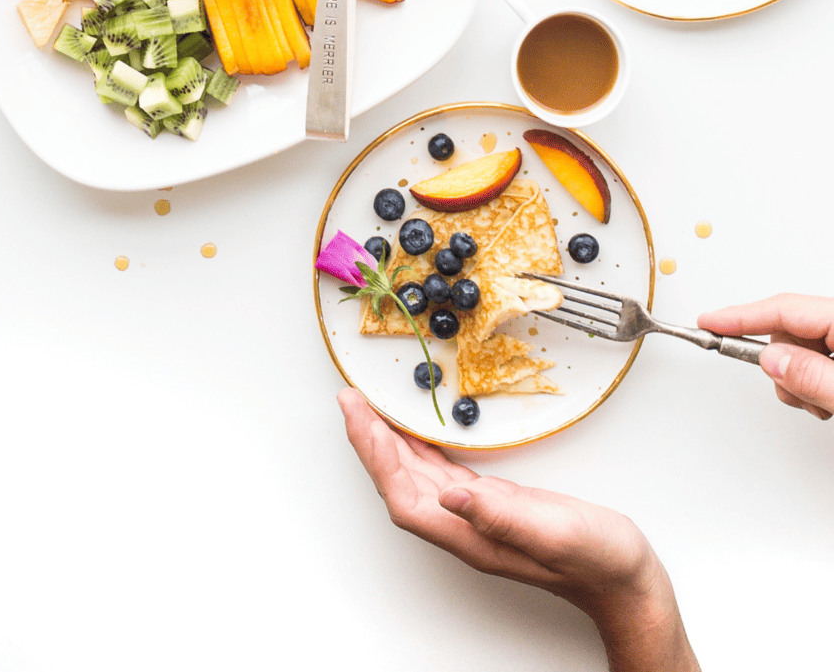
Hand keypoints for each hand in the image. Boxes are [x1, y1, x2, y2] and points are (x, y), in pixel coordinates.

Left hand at [338, 389, 697, 671]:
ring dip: (390, 443)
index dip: (374, 457)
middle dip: (370, 442)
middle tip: (350, 399)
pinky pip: (443, 473)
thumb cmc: (598, 560)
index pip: (403, 496)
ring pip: (418, 478)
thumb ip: (502, 517)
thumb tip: (451, 497)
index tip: (356, 416)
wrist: (628, 580)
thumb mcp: (553, 531)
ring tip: (369, 408)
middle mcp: (467, 527)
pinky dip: (422, 448)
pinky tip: (417, 432)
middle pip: (401, 484)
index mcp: (472, 536)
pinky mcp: (497, 505)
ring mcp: (480, 518)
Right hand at [697, 292, 833, 419]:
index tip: (708, 324)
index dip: (741, 317)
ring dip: (797, 380)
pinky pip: (811, 360)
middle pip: (788, 331)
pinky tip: (825, 399)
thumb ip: (811, 376)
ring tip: (821, 403)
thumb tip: (770, 360)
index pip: (783, 309)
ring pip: (797, 349)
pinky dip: (809, 382)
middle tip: (792, 391)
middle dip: (779, 364)